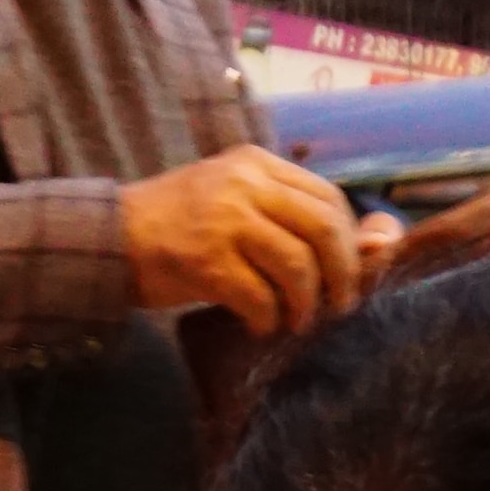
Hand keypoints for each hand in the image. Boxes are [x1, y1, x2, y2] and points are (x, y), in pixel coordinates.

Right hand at [119, 147, 379, 334]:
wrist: (106, 238)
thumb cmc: (176, 226)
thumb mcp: (237, 205)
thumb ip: (296, 218)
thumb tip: (383, 241)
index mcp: (256, 164)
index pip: (327, 198)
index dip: (348, 241)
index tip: (346, 272)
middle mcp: (244, 185)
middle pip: (322, 229)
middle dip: (340, 274)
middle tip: (338, 305)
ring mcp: (223, 221)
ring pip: (295, 264)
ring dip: (305, 302)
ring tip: (296, 321)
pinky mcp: (204, 261)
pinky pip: (258, 295)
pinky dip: (267, 318)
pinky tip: (261, 326)